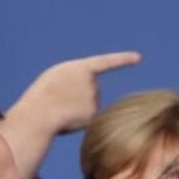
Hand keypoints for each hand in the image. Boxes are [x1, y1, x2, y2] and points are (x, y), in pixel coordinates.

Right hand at [14, 51, 141, 134]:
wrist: (40, 113)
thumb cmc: (43, 94)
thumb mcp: (57, 77)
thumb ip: (76, 79)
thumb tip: (90, 98)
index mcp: (82, 68)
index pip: (107, 62)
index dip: (123, 60)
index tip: (138, 58)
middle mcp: (93, 82)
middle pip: (92, 89)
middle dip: (78, 94)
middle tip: (59, 98)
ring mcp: (94, 99)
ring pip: (90, 104)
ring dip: (77, 107)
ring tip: (60, 108)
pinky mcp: (93, 115)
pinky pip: (88, 117)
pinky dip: (78, 119)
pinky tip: (67, 118)